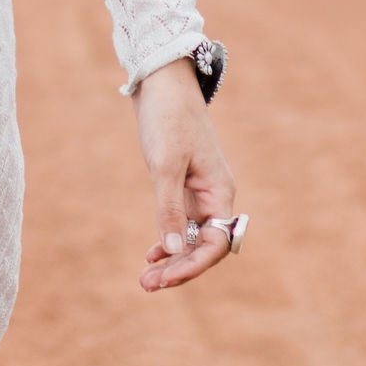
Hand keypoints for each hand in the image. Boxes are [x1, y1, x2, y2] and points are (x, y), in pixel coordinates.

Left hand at [131, 64, 239, 291]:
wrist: (161, 80)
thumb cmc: (167, 118)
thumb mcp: (165, 165)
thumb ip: (170, 209)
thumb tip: (174, 251)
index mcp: (220, 191)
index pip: (215, 243)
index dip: (192, 265)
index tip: (164, 278)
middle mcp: (214, 194)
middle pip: (203, 244)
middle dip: (178, 268)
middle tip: (146, 285)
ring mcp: (199, 190)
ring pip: (191, 236)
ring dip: (171, 258)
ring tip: (145, 280)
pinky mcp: (182, 183)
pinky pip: (181, 221)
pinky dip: (167, 239)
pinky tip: (151, 254)